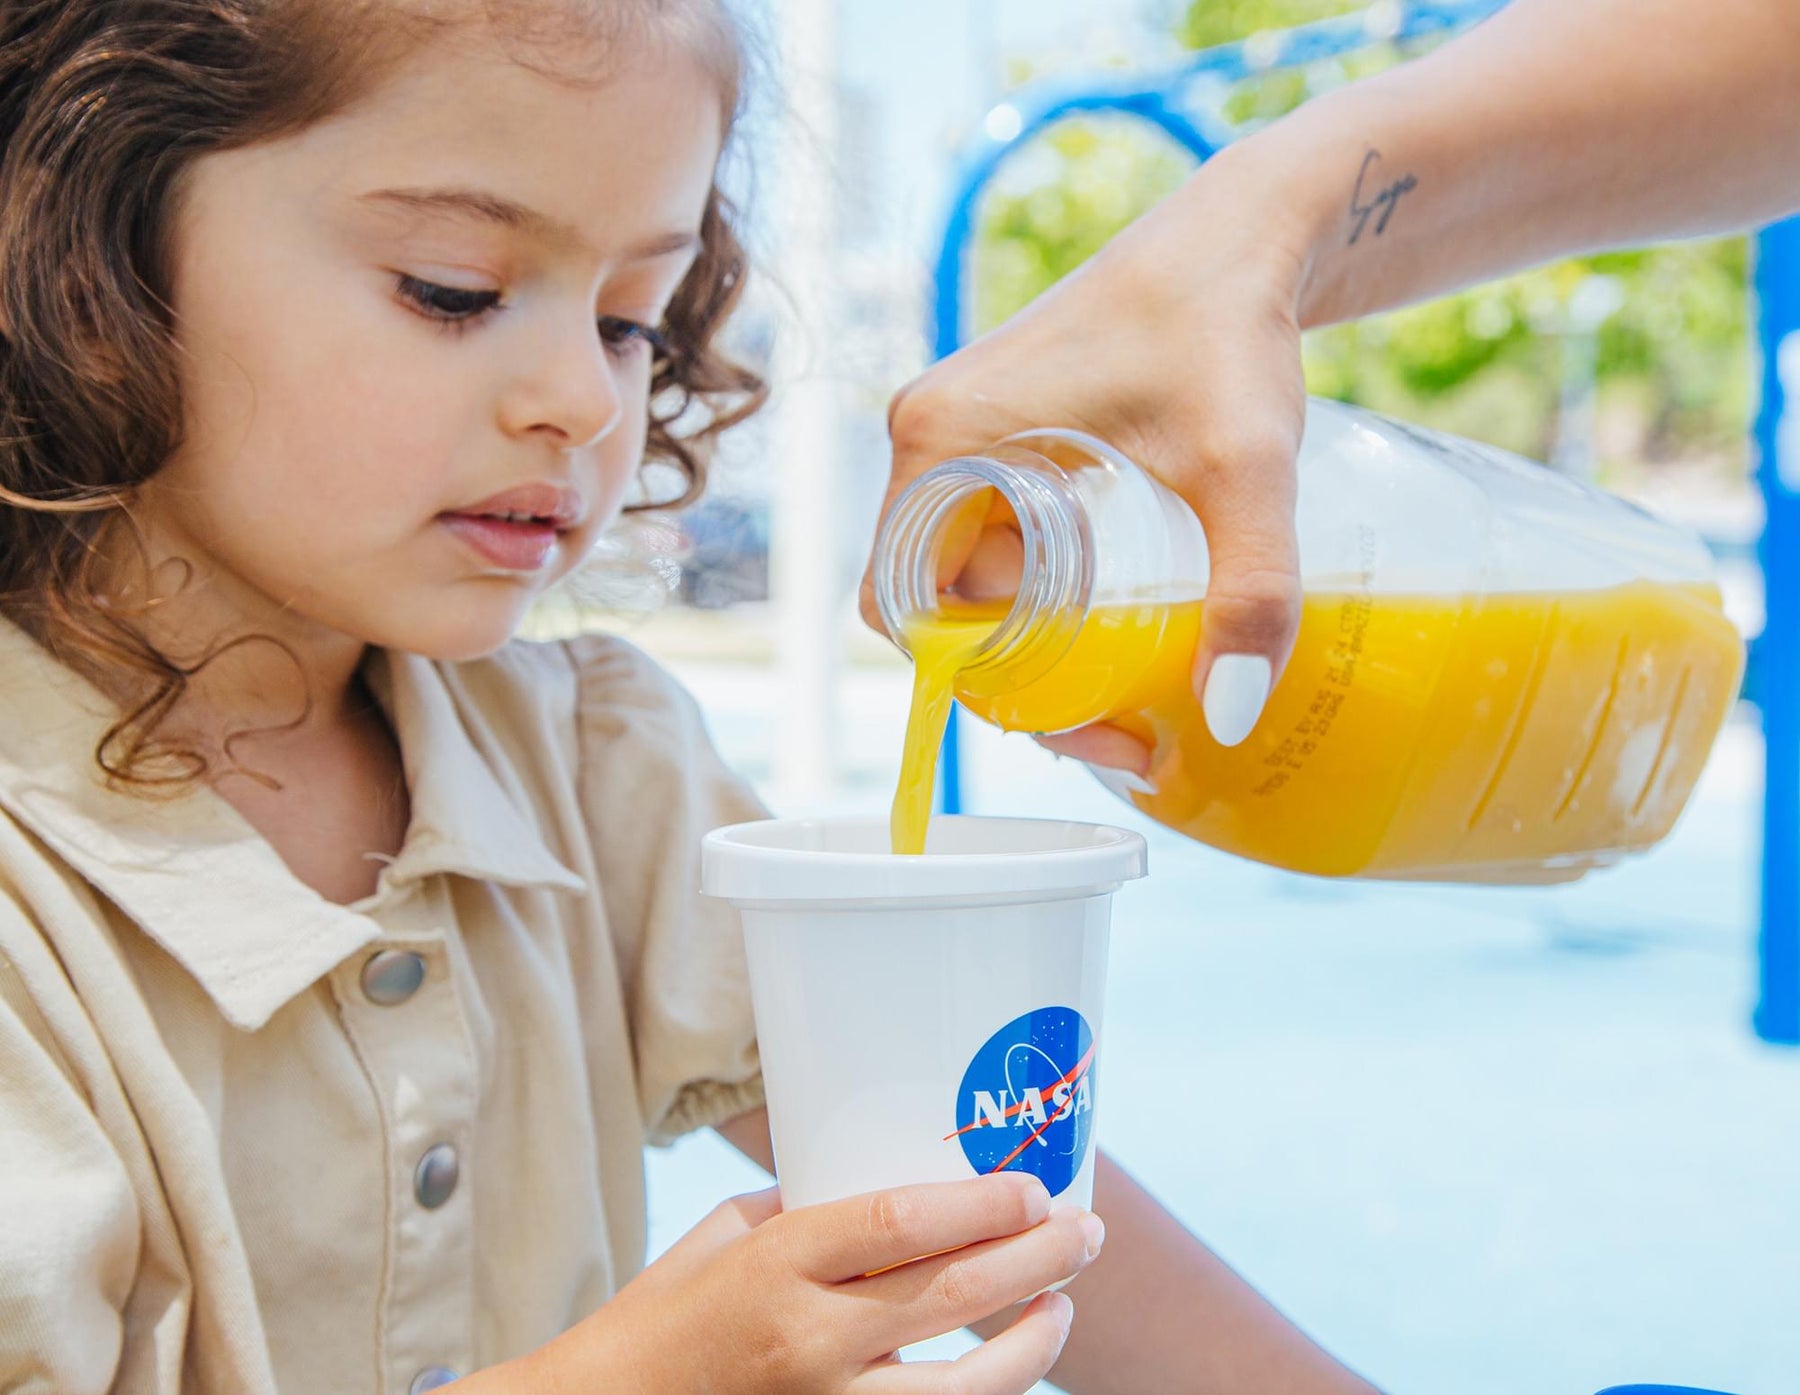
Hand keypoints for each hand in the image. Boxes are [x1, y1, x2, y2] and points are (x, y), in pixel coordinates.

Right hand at [504, 1172, 1101, 1393]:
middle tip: (1083, 1233)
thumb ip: (811, 1209)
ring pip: (964, 1389)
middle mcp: (809, 1341)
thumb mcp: (728, 1235)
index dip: (981, 1205)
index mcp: (778, 1265)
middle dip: (1036, 1261)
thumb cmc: (666, 1312)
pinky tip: (1007, 1366)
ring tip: (1062, 1307)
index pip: (900, 1225)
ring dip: (1032, 1343)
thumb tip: (898, 1185)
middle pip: (952, 1294)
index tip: (1032, 1189)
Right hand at [860, 150, 1312, 766]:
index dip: (977, 683)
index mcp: (941, 442)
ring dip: (1036, 636)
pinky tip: (1124, 608)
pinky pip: (993, 533)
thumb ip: (1249, 591)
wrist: (1244, 234)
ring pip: (968, 574)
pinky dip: (1046, 588)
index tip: (1079, 716)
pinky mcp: (1000, 427)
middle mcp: (929, 435)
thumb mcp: (1246, 469)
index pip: (905, 609)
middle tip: (1122, 717)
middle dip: (1019, 677)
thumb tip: (1226, 717)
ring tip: (1136, 669)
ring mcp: (960, 429)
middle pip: (935, 602)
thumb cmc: (1228, 331)